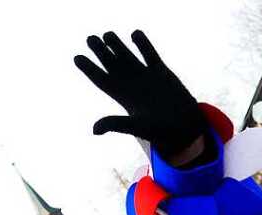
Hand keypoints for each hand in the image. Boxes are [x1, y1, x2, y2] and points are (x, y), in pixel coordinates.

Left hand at [74, 31, 210, 162]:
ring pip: (128, 57)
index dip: (89, 68)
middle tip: (89, 39)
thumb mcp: (135, 127)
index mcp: (122, 97)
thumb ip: (115, 124)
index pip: (101, 79)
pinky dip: (143, 44)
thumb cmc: (160, 132)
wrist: (185, 128)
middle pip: (112, 65)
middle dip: (100, 52)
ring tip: (106, 35)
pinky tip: (134, 34)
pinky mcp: (162, 72)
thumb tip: (95, 129)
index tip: (77, 57)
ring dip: (117, 45)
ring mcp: (146, 77)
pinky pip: (149, 54)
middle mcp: (132, 85)